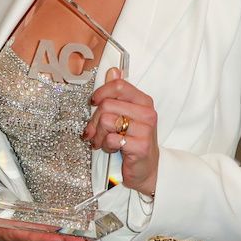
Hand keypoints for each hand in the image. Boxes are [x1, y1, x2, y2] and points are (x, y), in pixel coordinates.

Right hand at [0, 221, 86, 240]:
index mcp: (15, 235)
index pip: (29, 237)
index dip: (42, 238)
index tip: (54, 236)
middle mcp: (29, 240)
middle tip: (78, 240)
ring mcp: (39, 239)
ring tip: (86, 240)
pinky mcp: (46, 236)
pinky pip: (62, 239)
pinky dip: (74, 239)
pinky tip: (87, 238)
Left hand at [82, 68, 158, 195]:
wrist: (147, 169)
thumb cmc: (133, 140)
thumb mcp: (126, 115)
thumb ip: (118, 94)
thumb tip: (113, 71)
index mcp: (143, 101)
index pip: (118, 86)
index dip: (101, 93)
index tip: (93, 103)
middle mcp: (147, 113)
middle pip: (107, 105)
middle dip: (94, 121)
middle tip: (93, 132)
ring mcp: (146, 130)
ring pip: (106, 121)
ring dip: (98, 135)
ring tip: (102, 141)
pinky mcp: (141, 146)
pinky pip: (111, 139)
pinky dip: (106, 145)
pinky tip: (112, 149)